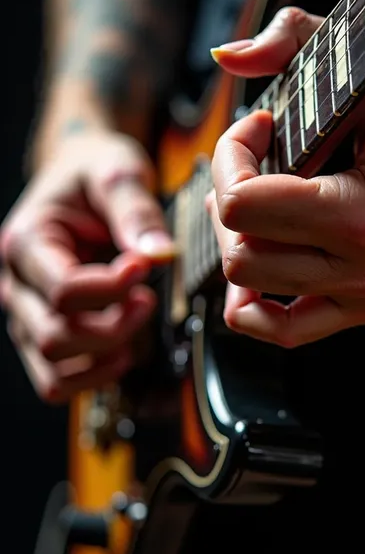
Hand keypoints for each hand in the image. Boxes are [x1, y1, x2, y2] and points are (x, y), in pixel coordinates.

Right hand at [0, 130, 174, 401]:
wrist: (79, 176)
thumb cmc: (93, 172)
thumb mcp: (117, 173)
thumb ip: (136, 211)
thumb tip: (160, 256)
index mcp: (25, 241)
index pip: (64, 290)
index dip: (113, 289)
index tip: (143, 268)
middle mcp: (16, 283)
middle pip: (56, 337)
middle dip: (114, 327)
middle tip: (146, 298)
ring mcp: (26, 313)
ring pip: (53, 370)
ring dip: (105, 356)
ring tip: (135, 320)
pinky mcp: (41, 331)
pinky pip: (56, 381)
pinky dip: (92, 376)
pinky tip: (123, 349)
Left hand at [207, 7, 364, 347]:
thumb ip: (302, 40)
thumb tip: (227, 55)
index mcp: (364, 214)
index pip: (244, 205)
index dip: (230, 156)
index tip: (258, 128)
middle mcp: (361, 270)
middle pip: (239, 254)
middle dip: (227, 197)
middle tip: (252, 164)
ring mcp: (363, 299)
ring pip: (249, 295)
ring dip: (236, 243)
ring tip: (256, 207)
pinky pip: (285, 332)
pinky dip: (253, 306)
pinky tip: (259, 269)